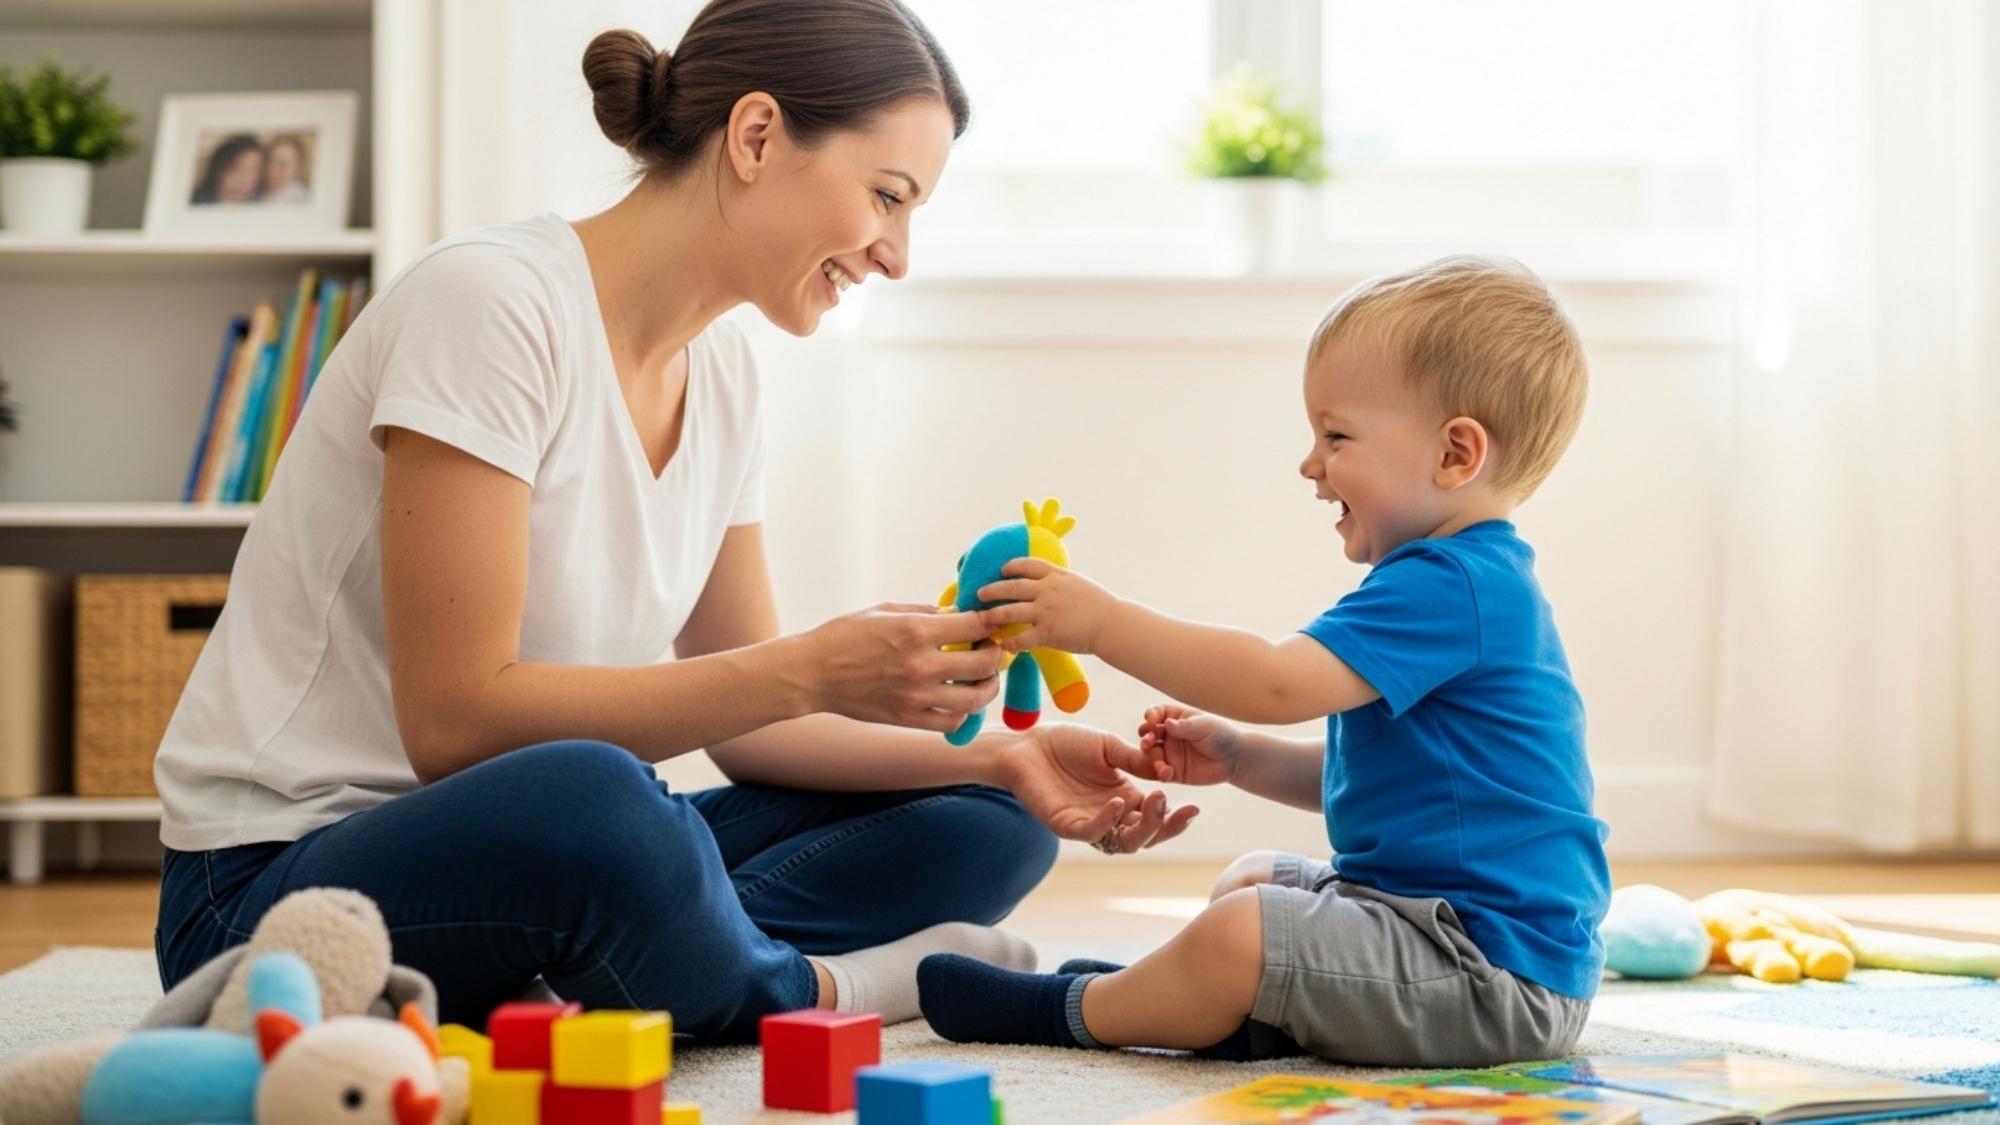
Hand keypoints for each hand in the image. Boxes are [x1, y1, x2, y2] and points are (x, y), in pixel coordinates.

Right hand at [797, 602, 1004, 732]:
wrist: (812, 673)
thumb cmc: (844, 636)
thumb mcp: (884, 611)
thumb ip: (924, 612)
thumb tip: (957, 613)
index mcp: (916, 631)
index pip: (975, 625)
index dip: (992, 622)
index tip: (994, 622)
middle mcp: (920, 665)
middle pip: (984, 663)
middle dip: (996, 654)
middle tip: (992, 649)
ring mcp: (915, 695)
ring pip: (975, 698)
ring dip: (988, 687)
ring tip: (985, 678)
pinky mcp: (907, 718)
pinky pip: (952, 721)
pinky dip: (964, 713)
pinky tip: (961, 701)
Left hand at [975, 557, 1119, 654]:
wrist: (1112, 624)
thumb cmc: (1100, 606)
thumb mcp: (1078, 584)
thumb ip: (1060, 582)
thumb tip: (1050, 583)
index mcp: (1056, 575)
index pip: (1027, 565)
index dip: (1011, 566)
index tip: (1001, 571)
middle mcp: (1047, 590)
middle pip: (1011, 586)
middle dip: (992, 589)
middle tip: (979, 594)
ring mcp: (1045, 611)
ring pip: (1010, 611)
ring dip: (993, 615)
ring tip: (983, 619)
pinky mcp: (1047, 632)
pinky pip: (1021, 638)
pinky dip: (1010, 642)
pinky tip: (1004, 645)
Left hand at [996, 722, 1198, 852]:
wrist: (1027, 742)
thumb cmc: (1065, 743)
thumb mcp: (1109, 747)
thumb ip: (1137, 761)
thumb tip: (1169, 770)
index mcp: (1123, 798)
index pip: (1155, 818)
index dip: (1174, 817)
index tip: (1194, 807)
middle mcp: (1109, 815)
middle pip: (1144, 837)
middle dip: (1166, 826)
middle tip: (1179, 808)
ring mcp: (1088, 823)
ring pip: (1123, 842)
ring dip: (1144, 826)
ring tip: (1154, 801)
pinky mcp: (1066, 825)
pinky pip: (1092, 833)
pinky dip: (1108, 821)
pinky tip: (1118, 803)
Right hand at [1135, 703, 1241, 786]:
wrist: (1235, 759)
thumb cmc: (1222, 735)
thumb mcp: (1205, 726)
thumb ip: (1186, 726)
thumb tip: (1167, 723)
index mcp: (1176, 718)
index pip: (1156, 713)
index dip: (1150, 715)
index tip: (1151, 720)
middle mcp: (1169, 735)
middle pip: (1148, 733)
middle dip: (1145, 736)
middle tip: (1148, 741)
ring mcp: (1170, 753)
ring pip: (1151, 754)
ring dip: (1148, 756)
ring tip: (1157, 760)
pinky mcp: (1174, 771)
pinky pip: (1161, 772)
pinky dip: (1160, 772)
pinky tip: (1167, 772)